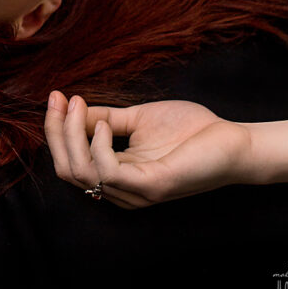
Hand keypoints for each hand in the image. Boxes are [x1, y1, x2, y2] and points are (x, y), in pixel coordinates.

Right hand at [44, 91, 250, 207]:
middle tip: (58, 100)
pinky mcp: (152, 186)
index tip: (55, 97)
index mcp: (118, 175)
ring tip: (79, 106)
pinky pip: (109, 172)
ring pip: (81, 173)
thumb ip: (105, 118)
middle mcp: (121, 190)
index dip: (56, 130)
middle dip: (56, 132)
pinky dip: (99, 145)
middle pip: (68, 170)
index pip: (70, 162)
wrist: (232, 141)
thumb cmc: (191, 130)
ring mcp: (136, 192)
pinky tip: (105, 126)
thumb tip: (70, 107)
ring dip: (72, 135)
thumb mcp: (138, 118)